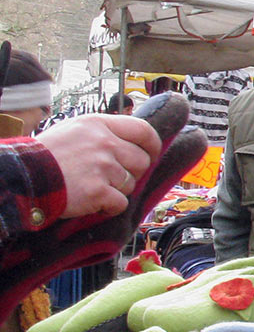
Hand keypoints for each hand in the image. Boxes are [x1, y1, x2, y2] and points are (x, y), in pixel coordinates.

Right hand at [36, 114, 161, 217]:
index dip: (152, 145)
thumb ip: (102, 133)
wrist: (23, 177)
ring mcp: (103, 167)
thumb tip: (130, 143)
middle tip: (111, 178)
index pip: (143, 130)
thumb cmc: (45, 155)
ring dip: (116, 190)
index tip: (151, 154)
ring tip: (91, 187)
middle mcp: (105, 143)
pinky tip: (92, 202)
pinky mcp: (99, 191)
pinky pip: (120, 203)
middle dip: (132, 172)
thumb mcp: (73, 130)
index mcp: (99, 124)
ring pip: (131, 184)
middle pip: (142, 161)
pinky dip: (109, 207)